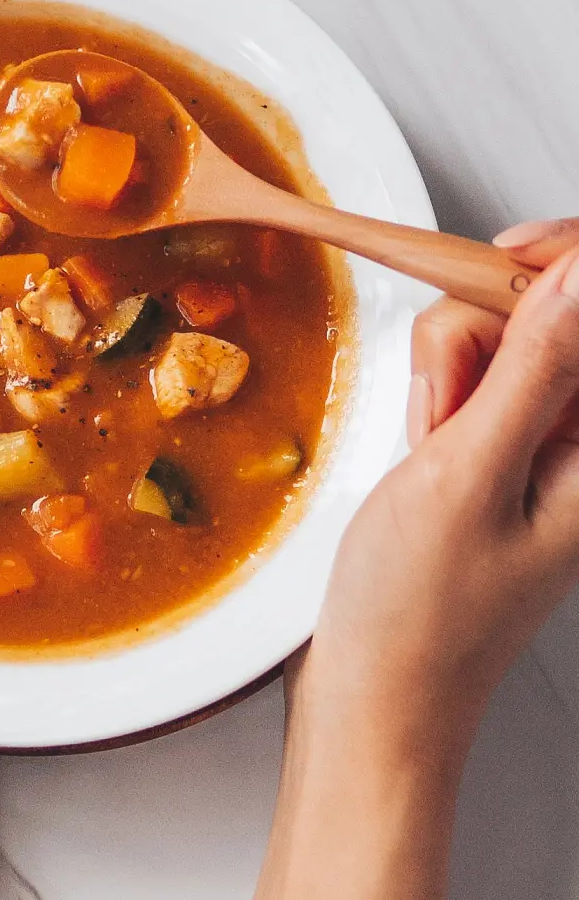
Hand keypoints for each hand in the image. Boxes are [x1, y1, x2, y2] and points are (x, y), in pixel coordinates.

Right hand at [257, 219, 578, 898]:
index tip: (503, 257)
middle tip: (446, 406)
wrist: (380, 683)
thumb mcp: (467, 475)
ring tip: (426, 448)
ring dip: (451, 373)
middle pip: (549, 314)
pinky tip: (423, 450)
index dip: (566, 262)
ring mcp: (547, 441)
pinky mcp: (504, 446)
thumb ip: (531, 368)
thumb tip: (576, 276)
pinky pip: (476, 379)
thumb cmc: (420, 608)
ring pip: (502, 339)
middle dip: (483, 337)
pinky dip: (441, 397)